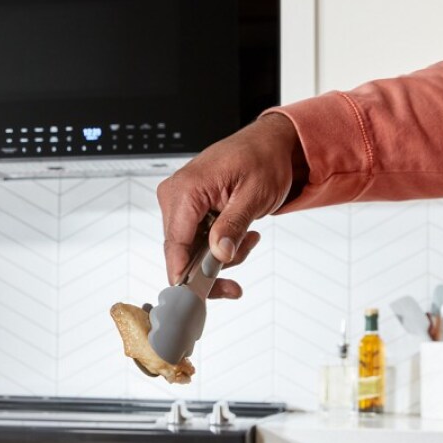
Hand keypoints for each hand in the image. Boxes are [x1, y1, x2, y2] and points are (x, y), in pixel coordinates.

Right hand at [156, 112, 308, 297]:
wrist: (267, 143)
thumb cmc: (262, 159)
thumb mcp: (254, 195)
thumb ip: (232, 226)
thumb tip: (219, 255)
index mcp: (186, 189)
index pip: (176, 242)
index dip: (183, 274)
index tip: (194, 298)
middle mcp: (174, 195)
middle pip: (181, 252)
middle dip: (212, 266)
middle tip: (240, 268)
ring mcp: (178, 202)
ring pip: (190, 250)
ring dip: (220, 255)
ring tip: (249, 238)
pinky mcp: (186, 208)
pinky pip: (195, 239)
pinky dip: (218, 245)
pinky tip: (241, 234)